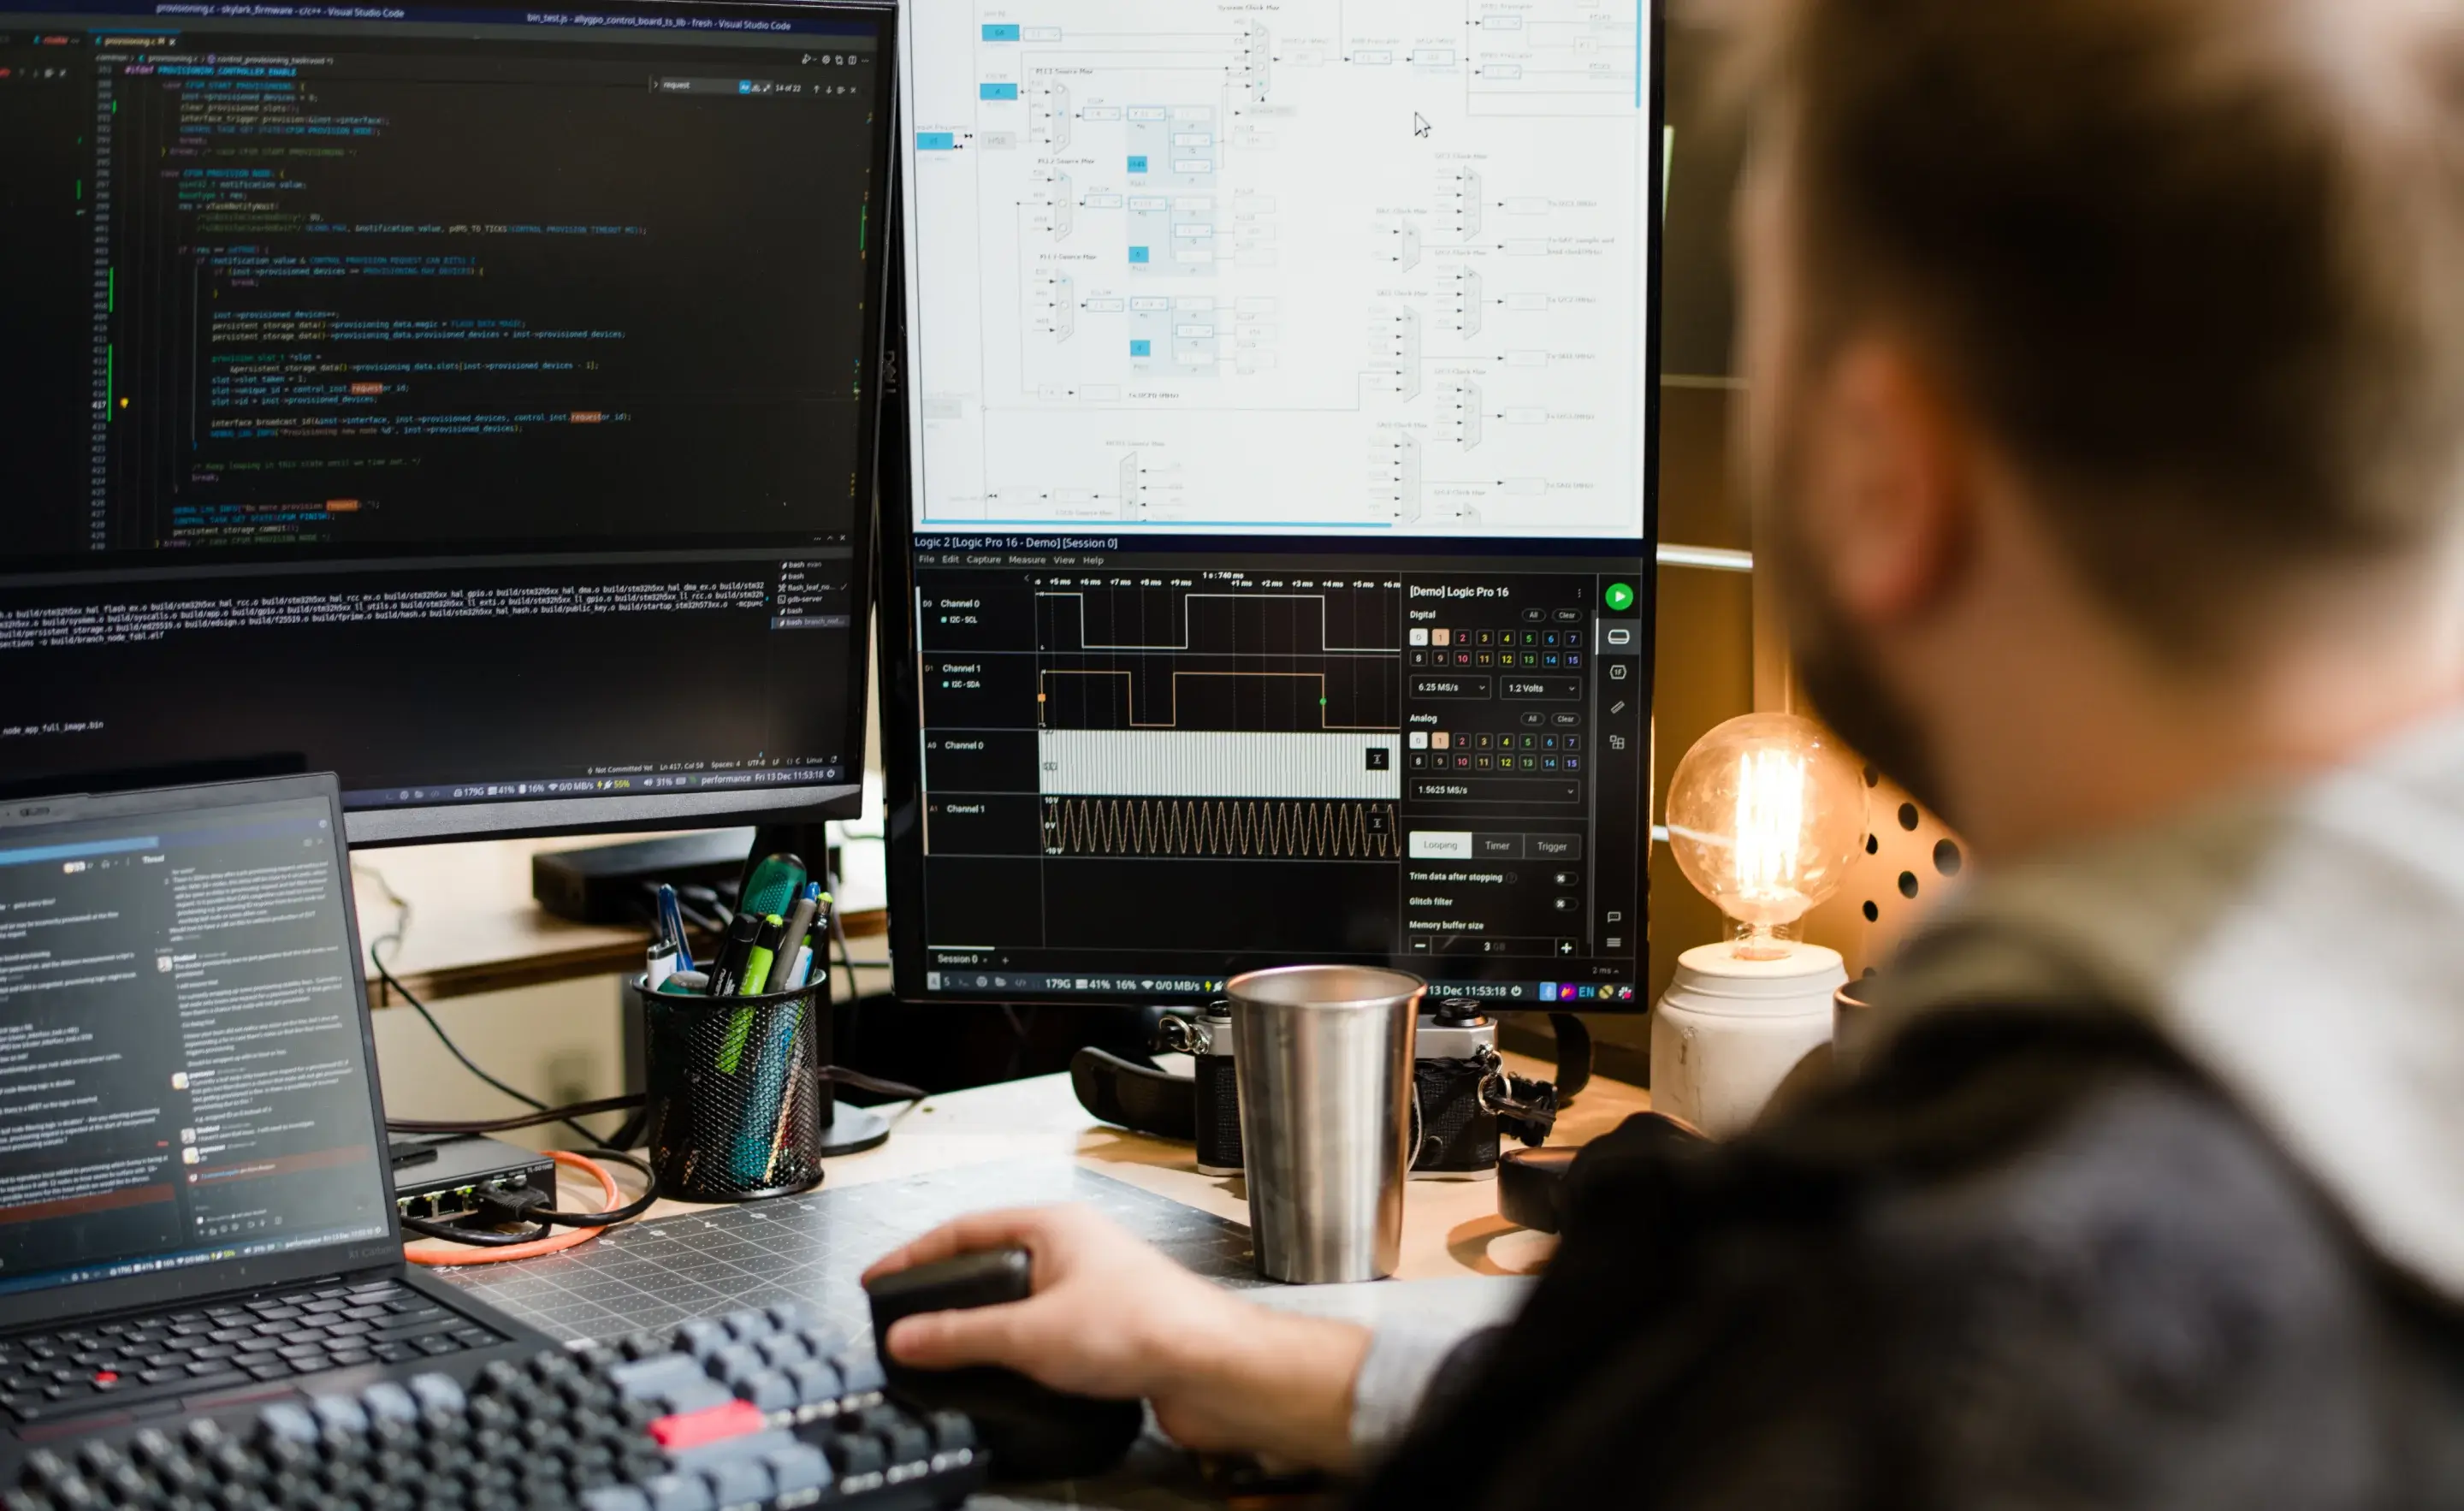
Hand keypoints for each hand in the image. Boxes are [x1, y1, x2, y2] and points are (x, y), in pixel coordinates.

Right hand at [863, 1204, 1368, 1468]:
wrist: (1213, 1370)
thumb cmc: (1146, 1327)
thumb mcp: (1030, 1334)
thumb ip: (962, 1336)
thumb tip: (907, 1336)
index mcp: (1053, 1226)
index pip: (963, 1230)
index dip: (914, 1255)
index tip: (879, 1279)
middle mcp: (1075, 1250)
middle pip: (991, 1263)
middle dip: (947, 1291)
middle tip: (906, 1318)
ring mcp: (1094, 1290)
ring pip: (1021, 1302)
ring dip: (985, 1325)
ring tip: (948, 1350)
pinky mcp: (1111, 1330)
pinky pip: (1047, 1335)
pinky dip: (1019, 1352)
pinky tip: (1009, 1375)